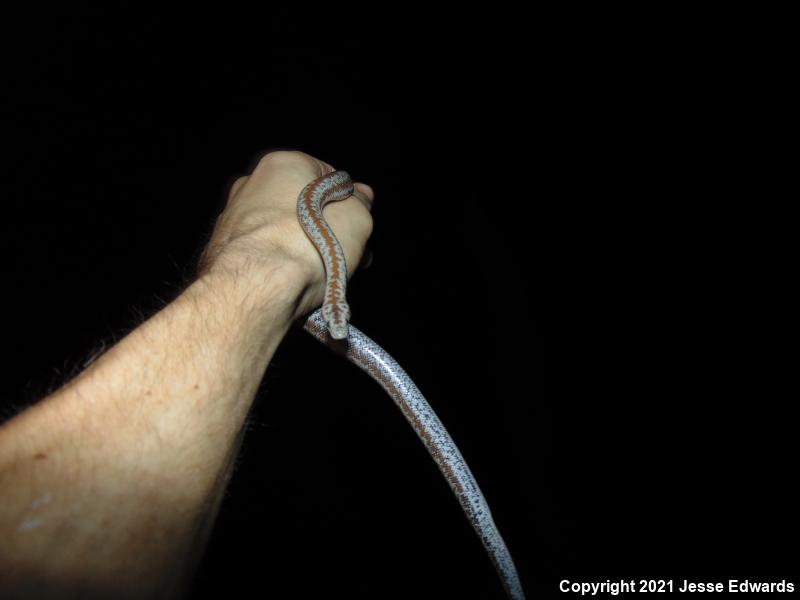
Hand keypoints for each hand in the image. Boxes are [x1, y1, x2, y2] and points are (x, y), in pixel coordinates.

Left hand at [198, 150, 373, 317]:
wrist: (256, 286)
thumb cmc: (307, 244)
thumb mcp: (356, 219)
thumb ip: (361, 204)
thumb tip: (361, 196)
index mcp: (284, 164)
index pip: (328, 178)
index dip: (348, 205)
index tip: (356, 228)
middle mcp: (251, 184)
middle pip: (304, 206)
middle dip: (327, 230)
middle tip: (347, 255)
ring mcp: (233, 217)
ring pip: (283, 232)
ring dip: (305, 249)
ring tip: (325, 276)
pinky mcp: (222, 250)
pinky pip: (263, 254)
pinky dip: (280, 265)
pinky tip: (297, 283)